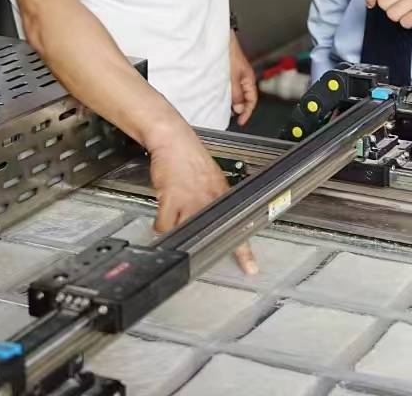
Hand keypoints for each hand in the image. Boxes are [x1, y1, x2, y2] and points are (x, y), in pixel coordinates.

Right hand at [147, 121, 257, 273]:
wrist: (175, 142)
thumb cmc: (191, 161)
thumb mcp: (213, 180)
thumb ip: (215, 201)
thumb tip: (216, 220)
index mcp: (222, 197)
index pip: (237, 226)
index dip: (244, 251)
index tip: (250, 268)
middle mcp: (209, 201)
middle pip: (210, 235)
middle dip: (202, 245)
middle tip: (198, 252)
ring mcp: (190, 201)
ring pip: (184, 232)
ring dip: (177, 233)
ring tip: (173, 224)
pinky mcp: (171, 198)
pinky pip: (165, 225)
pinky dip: (161, 227)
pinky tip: (162, 219)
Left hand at [229, 31, 257, 126]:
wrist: (223, 39)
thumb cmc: (230, 53)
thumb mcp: (233, 76)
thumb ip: (236, 93)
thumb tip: (239, 108)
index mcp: (249, 79)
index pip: (252, 100)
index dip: (248, 112)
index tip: (241, 121)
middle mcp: (244, 78)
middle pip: (245, 98)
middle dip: (239, 108)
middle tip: (231, 117)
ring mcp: (237, 76)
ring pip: (237, 93)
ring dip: (232, 102)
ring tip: (224, 109)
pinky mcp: (229, 73)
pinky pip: (230, 88)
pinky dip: (227, 94)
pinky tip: (219, 97)